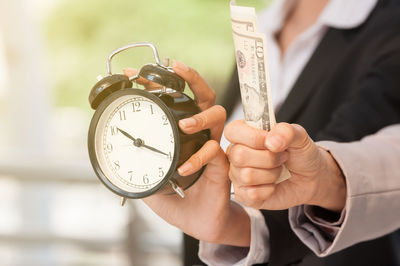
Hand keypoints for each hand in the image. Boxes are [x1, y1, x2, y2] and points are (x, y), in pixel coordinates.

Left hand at [123, 62, 250, 245]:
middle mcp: (200, 133)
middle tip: (175, 67)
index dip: (157, 83)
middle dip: (191, 78)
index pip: (174, 99)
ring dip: (201, 116)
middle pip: (203, 96)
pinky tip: (184, 168)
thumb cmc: (177, 199)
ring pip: (217, 116)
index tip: (133, 74)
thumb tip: (114, 154)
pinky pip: (215, 152)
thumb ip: (137, 165)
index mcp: (182, 132)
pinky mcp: (222, 164)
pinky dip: (199, 158)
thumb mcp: (149, 179)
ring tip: (184, 125)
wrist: (198, 222)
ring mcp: (213, 146)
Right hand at [225, 120, 345, 211]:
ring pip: (247, 175)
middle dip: (268, 158)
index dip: (252, 137)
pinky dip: (269, 190)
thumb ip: (287, 131)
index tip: (271, 142)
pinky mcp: (243, 195)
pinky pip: (251, 194)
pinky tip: (274, 185)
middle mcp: (236, 153)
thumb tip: (271, 141)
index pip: (232, 131)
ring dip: (271, 174)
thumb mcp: (300, 136)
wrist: (310, 178)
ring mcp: (237, 175)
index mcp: (244, 133)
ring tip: (279, 171)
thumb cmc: (299, 154)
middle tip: (282, 157)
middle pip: (239, 155)